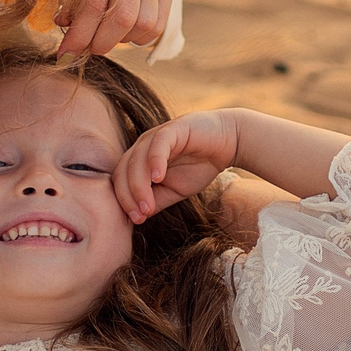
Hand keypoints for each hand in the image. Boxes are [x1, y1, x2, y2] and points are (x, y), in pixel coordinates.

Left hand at [54, 0, 173, 54]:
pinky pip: (158, 25)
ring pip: (144, 24)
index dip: (78, 35)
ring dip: (121, 40)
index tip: (65, 53)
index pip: (93, 3)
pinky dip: (138, 37)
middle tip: (87, 49)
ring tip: (105, 34)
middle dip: (101, 42)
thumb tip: (64, 25)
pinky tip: (124, 30)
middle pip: (123, 17)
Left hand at [115, 109, 242, 223]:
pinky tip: (158, 178)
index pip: (121, 181)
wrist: (228, 143)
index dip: (125, 202)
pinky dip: (155, 162)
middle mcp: (142, 147)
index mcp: (139, 161)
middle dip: (128, 197)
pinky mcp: (172, 129)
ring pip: (136, 161)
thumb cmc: (200, 166)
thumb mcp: (175, 190)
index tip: (136, 220)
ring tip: (148, 206)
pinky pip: (158, 145)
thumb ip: (156, 200)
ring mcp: (155, 137)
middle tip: (140, 216)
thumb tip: (138, 217)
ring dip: (139, 186)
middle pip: (123, 171)